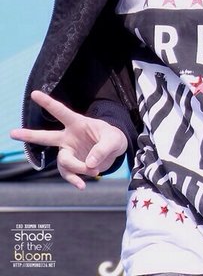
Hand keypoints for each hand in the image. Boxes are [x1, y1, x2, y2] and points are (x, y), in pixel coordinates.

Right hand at [10, 90, 127, 188]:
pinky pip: (68, 174)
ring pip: (62, 162)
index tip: (34, 93)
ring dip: (76, 168)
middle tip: (12, 133)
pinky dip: (75, 180)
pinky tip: (82, 185)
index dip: (48, 102)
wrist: (114, 151)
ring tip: (93, 170)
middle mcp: (68, 137)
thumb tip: (89, 164)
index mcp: (77, 123)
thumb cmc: (113, 138)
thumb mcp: (114, 140)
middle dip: (29, 135)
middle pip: (46, 137)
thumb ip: (103, 149)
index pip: (61, 111)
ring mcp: (68, 151)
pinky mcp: (72, 164)